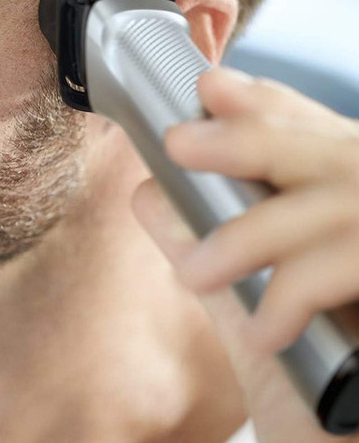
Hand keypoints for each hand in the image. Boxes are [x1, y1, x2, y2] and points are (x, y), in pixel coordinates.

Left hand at [131, 66, 358, 442]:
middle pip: (335, 153)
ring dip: (259, 232)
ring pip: (342, 205)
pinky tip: (263, 330)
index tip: (211, 88)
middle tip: (180, 142)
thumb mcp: (249, 311)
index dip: (268, 106)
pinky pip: (352, 261)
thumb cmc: (313, 399)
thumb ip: (209, 245)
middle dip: (256, 138)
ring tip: (197, 272)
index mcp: (348, 211)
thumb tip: (149, 191)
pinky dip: (303, 292)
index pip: (314, 135)